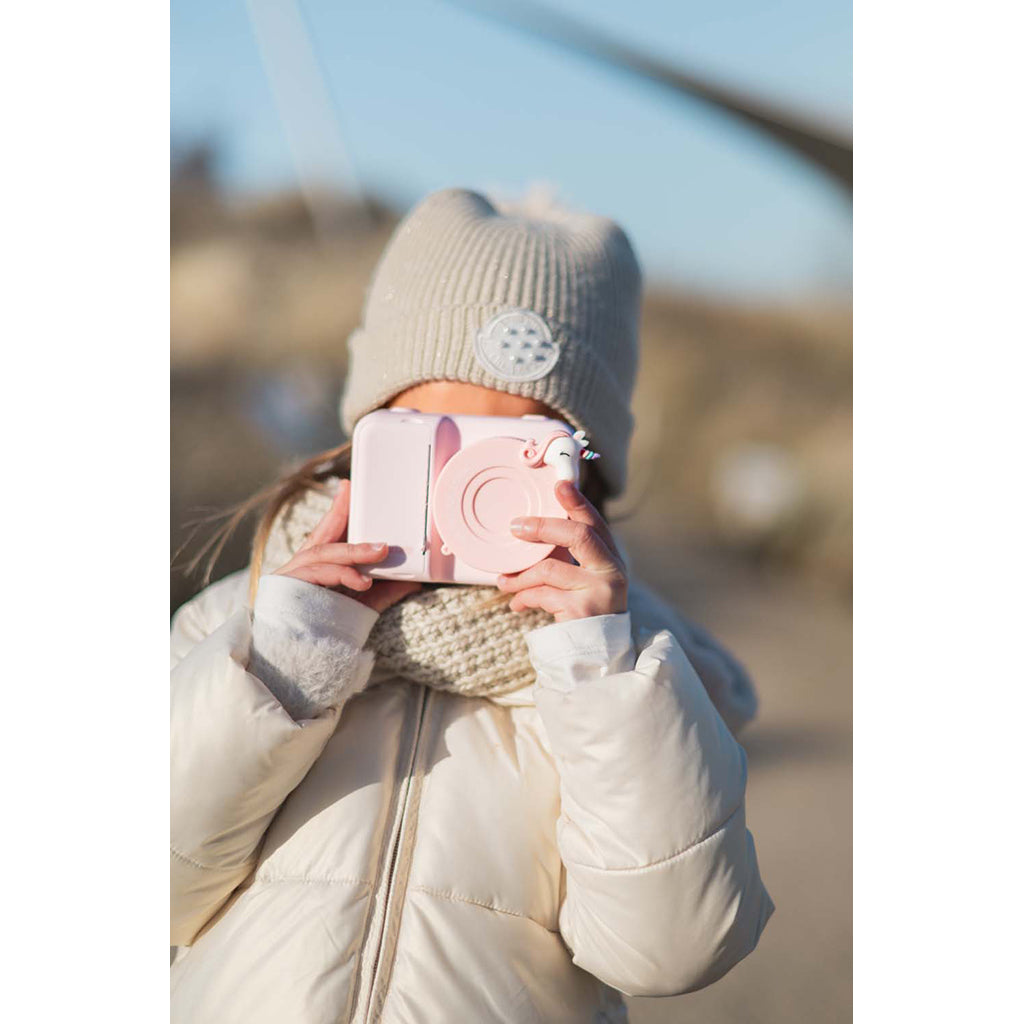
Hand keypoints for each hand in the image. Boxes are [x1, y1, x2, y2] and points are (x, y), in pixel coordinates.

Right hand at [273, 479, 419, 613]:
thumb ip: (383, 592)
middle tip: (355, 495)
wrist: (291, 655)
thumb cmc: (325, 626)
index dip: (338, 508)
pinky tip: (362, 580)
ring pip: (323, 554)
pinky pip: (317, 577)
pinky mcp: (290, 591)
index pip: (328, 531)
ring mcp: (293, 577)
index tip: (349, 486)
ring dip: (353, 552)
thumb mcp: (361, 604)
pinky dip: (342, 575)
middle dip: (341, 514)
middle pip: (323, 534)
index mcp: (317, 564)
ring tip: (381, 551)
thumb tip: (413, 581)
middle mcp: (303, 566)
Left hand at [496, 479, 627, 622]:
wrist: (597, 657)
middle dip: (542, 527)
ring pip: (550, 568)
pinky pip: (542, 594)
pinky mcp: (583, 611)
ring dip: (521, 576)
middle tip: (514, 527)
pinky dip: (524, 598)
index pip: (595, 522)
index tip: (560, 484)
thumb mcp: (579, 581)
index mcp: (610, 557)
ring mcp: (600, 591)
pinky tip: (517, 604)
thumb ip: (564, 558)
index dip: (577, 501)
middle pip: (578, 535)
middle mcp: (611, 571)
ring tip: (504, 581)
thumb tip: (526, 533)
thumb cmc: (584, 612)